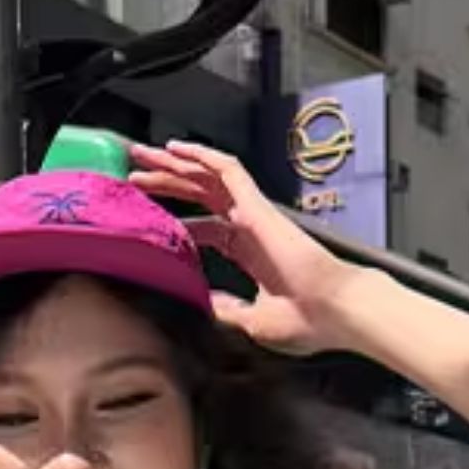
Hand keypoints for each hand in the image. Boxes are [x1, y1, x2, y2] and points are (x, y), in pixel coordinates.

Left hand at [129, 140, 357, 355]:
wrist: (334, 312)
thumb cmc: (305, 320)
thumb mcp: (252, 319)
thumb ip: (226, 308)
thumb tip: (204, 302)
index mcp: (247, 252)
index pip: (203, 228)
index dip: (175, 221)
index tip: (147, 220)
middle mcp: (247, 227)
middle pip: (198, 195)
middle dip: (166, 181)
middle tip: (133, 173)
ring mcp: (253, 214)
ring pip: (206, 177)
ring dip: (174, 164)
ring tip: (143, 154)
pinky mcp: (258, 207)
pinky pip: (228, 171)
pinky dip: (203, 157)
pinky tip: (176, 148)